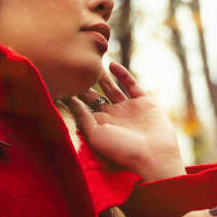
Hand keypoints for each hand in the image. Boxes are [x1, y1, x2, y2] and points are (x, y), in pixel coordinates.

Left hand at [66, 62, 184, 181]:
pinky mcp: (144, 102)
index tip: (63, 80)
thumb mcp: (96, 134)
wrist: (153, 155)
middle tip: (75, 67)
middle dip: (86, 83)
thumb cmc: (121, 150)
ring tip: (91, 61)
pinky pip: (131, 84)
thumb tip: (69, 99)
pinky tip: (111, 64)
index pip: (83, 106)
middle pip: (95, 95)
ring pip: (112, 88)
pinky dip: (122, 74)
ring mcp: (128, 109)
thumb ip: (83, 116)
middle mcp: (113, 116)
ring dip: (102, 76)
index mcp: (100, 125)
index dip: (74, 94)